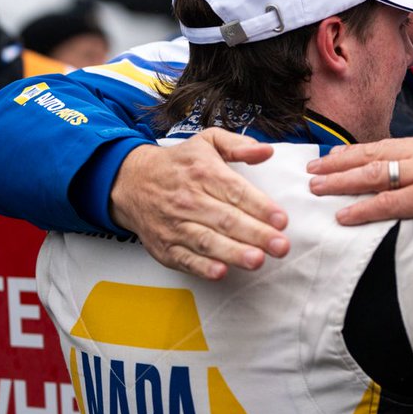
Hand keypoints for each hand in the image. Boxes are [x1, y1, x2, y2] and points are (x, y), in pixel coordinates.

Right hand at [109, 129, 288, 279]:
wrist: (131, 181)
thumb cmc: (179, 163)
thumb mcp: (207, 141)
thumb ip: (238, 144)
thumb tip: (266, 150)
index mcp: (204, 173)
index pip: (236, 192)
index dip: (261, 206)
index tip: (282, 219)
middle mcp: (189, 200)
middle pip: (226, 220)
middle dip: (256, 234)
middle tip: (281, 246)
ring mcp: (175, 225)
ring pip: (207, 242)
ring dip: (233, 253)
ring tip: (257, 260)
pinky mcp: (164, 246)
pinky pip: (184, 259)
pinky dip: (202, 267)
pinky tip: (221, 272)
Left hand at [307, 132, 412, 235]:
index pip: (389, 146)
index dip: (359, 151)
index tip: (336, 154)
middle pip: (373, 154)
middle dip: (339, 161)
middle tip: (312, 168)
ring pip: (373, 174)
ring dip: (340, 181)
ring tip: (316, 188)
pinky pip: (389, 204)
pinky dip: (363, 209)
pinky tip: (344, 215)